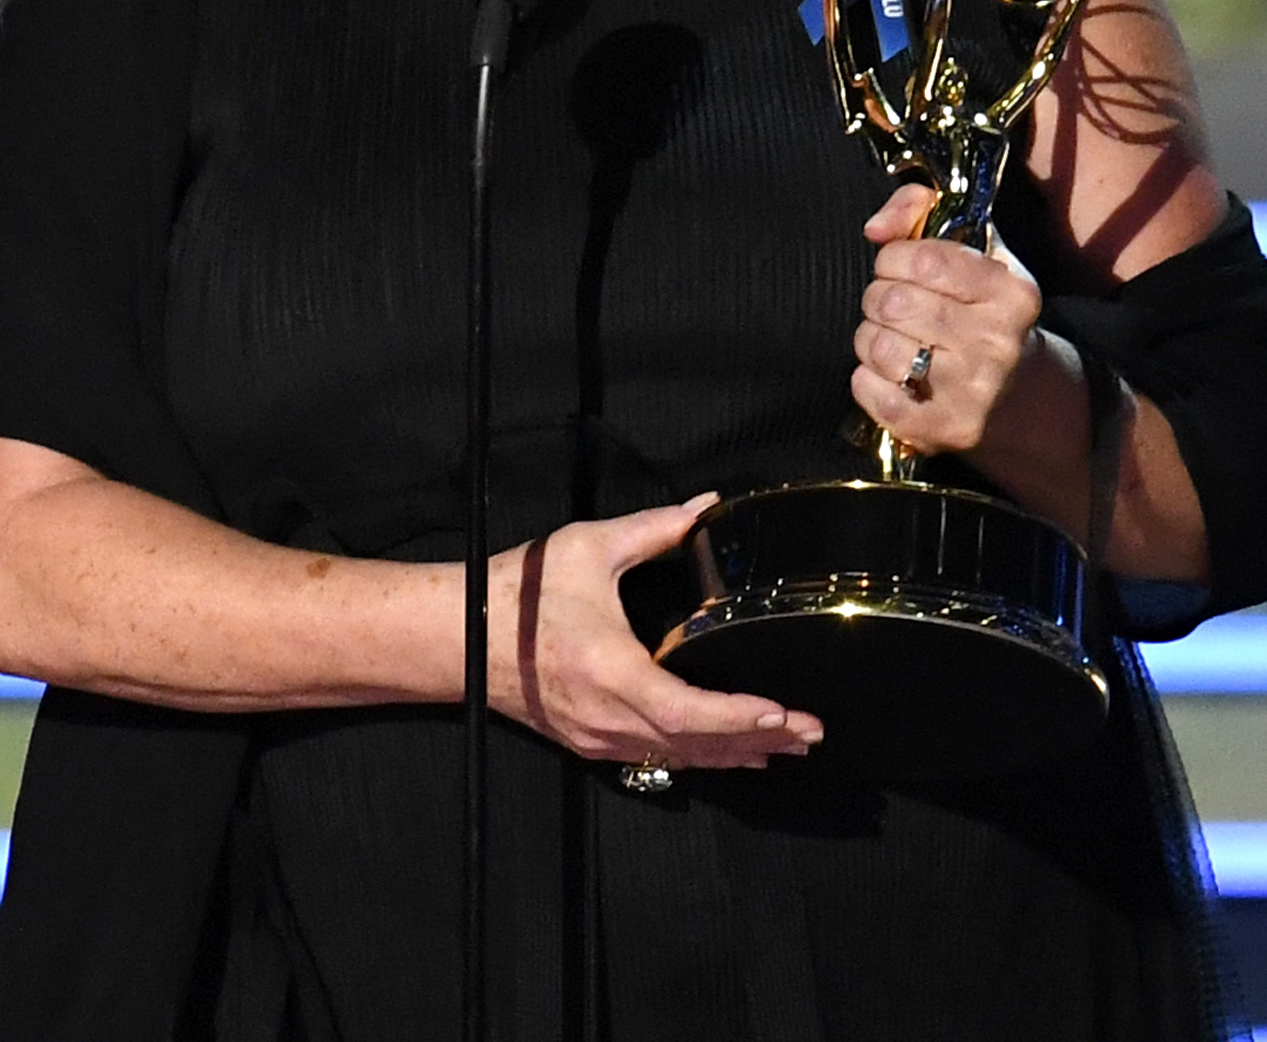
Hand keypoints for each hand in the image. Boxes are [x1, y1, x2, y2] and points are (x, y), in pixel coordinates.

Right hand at [490, 495, 822, 769]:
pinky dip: (699, 759)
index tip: (784, 714)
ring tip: (785, 747)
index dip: (741, 717)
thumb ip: (654, 529)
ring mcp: (598, 737)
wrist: (456, 636)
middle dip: (759, 742)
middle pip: (697, 746)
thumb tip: (707, 507)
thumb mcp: (589, 548)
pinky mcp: (589, 742)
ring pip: (680, 760)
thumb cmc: (517, 593)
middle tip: (810, 734)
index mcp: (613, 671)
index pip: (691, 712)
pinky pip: (656, 759)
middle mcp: (608, 717)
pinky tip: (729, 756)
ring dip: (735, 755)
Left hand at [850, 181, 1051, 457]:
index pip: (925, 260)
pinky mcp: (943, 429)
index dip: (893, 259)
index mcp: (1011, 293)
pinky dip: (866, 379)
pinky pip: (871, 391)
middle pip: (894, 303)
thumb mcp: (975, 252)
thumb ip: (920, 211)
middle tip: (891, 307)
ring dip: (870, 338)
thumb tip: (875, 228)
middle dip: (878, 298)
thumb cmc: (984, 314)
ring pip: (878, 346)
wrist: (1020, 400)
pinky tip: (888, 375)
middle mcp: (997, 342)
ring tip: (891, 340)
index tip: (896, 267)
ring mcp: (972, 392)